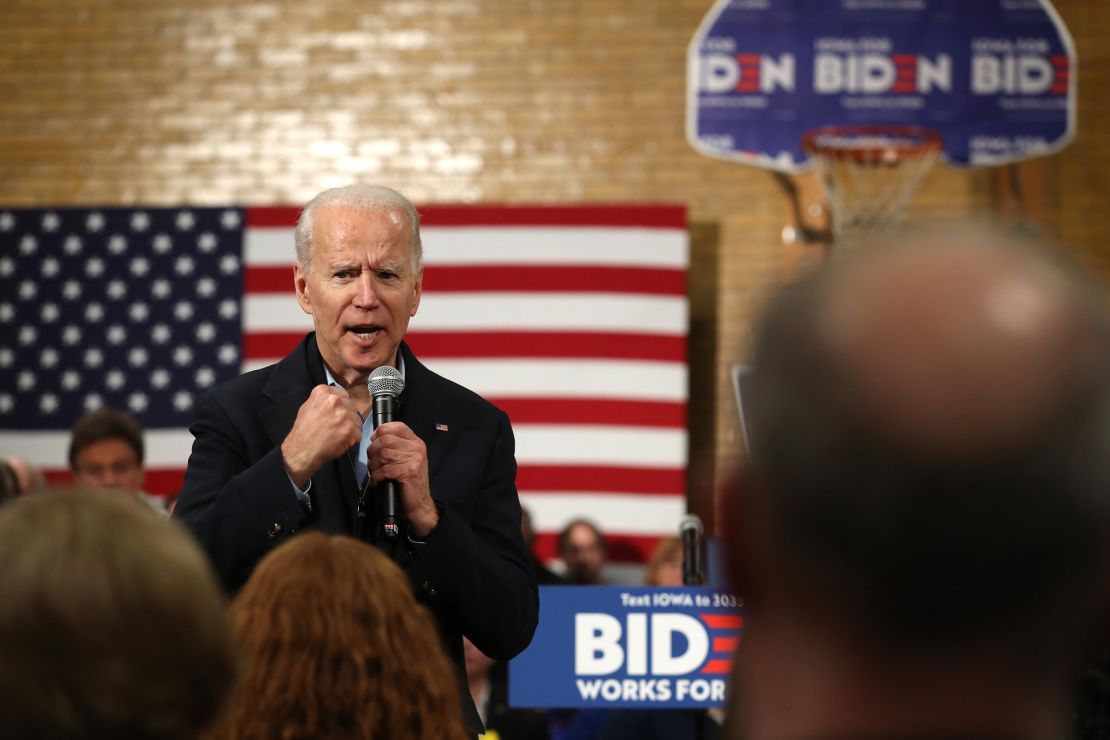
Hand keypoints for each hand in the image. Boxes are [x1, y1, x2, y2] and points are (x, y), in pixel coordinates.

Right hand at [281, 385, 362, 487]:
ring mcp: (344, 415)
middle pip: (352, 406)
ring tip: (337, 434)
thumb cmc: (302, 432)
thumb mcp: (307, 407)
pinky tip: (340, 441)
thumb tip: (335, 399)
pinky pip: (358, 432)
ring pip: (357, 419)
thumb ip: (322, 400)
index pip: (343, 394)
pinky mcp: (350, 430)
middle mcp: (335, 401)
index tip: (337, 412)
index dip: (341, 405)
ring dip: (351, 427)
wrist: (301, 451)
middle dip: (347, 416)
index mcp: (323, 393)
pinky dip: (352, 439)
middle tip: (336, 426)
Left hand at [367, 421, 438, 536]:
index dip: (381, 431)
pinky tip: (378, 481)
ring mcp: (414, 459)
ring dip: (373, 465)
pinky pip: (384, 469)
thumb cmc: (409, 483)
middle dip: (373, 451)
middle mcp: (417, 448)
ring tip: (375, 473)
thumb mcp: (407, 460)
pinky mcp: (408, 472)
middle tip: (372, 462)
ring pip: (383, 454)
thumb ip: (396, 447)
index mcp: (416, 442)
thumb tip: (374, 438)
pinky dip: (376, 476)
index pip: (397, 426)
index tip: (374, 440)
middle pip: (385, 440)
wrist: (420, 504)